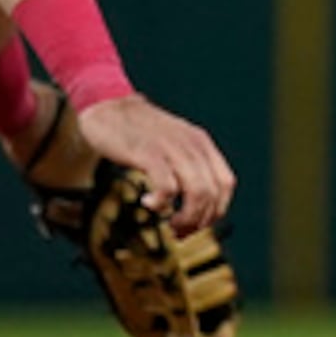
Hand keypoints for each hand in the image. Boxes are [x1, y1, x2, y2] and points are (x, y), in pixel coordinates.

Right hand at [78, 94, 234, 232]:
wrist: (109, 105)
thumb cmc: (139, 132)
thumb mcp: (174, 144)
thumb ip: (187, 166)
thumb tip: (195, 204)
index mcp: (201, 143)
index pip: (226, 184)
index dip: (215, 210)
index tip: (197, 224)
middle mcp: (192, 145)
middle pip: (212, 194)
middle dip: (199, 221)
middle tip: (179, 231)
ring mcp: (172, 148)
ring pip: (197, 193)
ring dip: (186, 218)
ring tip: (169, 223)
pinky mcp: (148, 154)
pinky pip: (167, 187)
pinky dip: (161, 203)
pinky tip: (148, 202)